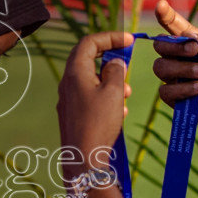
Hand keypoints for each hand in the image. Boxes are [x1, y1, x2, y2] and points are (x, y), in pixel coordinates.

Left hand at [57, 31, 134, 179]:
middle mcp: (67, 83)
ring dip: (112, 82)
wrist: (83, 160)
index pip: (89, 42)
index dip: (110, 37)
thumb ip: (116, 71)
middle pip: (88, 59)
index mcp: (75, 72)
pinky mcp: (72, 115)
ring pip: (91, 80)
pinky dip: (106, 98)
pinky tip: (119, 112)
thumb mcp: (114, 92)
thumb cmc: (99, 123)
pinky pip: (90, 97)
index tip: (130, 40)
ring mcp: (68, 100)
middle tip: (127, 67)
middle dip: (111, 61)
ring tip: (127, 94)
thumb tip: (114, 63)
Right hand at [152, 0, 197, 139]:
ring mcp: (177, 78)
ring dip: (180, 69)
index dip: (165, 15)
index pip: (174, 27)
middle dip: (173, 47)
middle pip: (160, 46)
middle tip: (194, 51)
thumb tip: (186, 36)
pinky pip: (164, 91)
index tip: (160, 5)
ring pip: (160, 67)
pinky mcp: (176, 98)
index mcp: (194, 44)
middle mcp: (182, 59)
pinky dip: (181, 88)